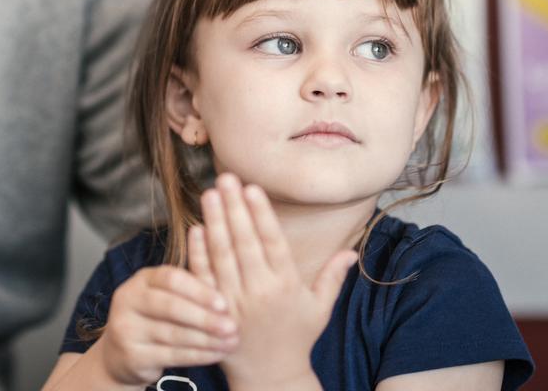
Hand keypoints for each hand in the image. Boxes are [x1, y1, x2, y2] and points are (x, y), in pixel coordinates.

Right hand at [94, 264, 237, 386]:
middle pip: (170, 306)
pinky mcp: (131, 355)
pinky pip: (170, 356)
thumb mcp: (167, 296)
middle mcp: (128, 300)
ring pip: (172, 334)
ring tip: (230, 342)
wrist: (122, 353)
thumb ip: (191, 288)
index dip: (199, 290)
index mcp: (142, 279)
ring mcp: (126, 328)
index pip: (171, 278)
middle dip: (204, 317)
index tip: (224, 303)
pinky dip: (198, 355)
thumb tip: (230, 279)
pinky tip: (216, 354)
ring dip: (206, 339)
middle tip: (232, 326)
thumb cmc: (157, 317)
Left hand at [190, 173, 356, 388]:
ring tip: (210, 193)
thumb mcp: (320, 308)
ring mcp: (233, 301)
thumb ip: (333, 277)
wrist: (270, 377)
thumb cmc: (297, 338)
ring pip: (221, 256)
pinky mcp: (213, 311)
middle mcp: (259, 291)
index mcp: (286, 286)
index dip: (261, 214)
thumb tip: (352, 251)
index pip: (272, 243)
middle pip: (244, 243)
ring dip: (214, 222)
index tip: (252, 188)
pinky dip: (197, 253)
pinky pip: (203, 278)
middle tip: (225, 177)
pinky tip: (195, 228)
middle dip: (234, 208)